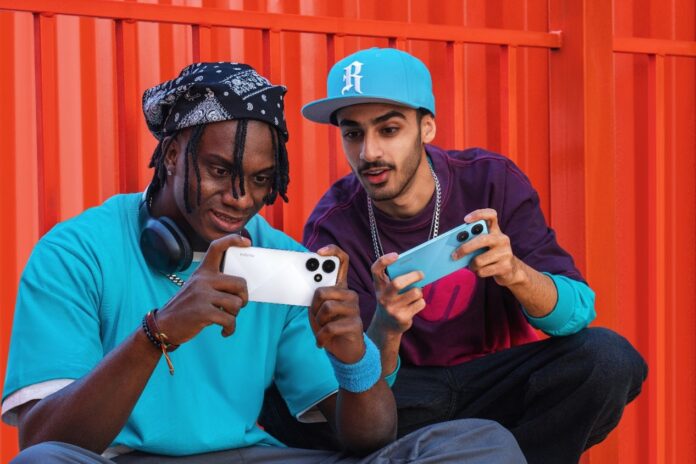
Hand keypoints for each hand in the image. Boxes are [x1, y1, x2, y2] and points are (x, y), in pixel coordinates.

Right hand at [155, 234, 250, 343]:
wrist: (164, 325)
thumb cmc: (187, 307)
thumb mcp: (197, 288)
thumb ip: (214, 283)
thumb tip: (240, 288)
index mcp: (202, 272)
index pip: (217, 247)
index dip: (233, 240)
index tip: (246, 242)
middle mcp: (203, 280)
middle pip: (240, 282)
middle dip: (243, 297)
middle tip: (238, 305)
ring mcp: (202, 295)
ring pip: (236, 303)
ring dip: (234, 315)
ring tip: (226, 319)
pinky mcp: (203, 312)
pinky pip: (229, 320)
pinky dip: (230, 328)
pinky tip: (225, 331)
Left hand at [308, 245, 364, 363]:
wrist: (345, 352)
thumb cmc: (330, 327)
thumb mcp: (318, 311)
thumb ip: (315, 297)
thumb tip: (304, 283)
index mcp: (341, 287)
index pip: (342, 261)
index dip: (331, 252)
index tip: (318, 252)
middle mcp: (350, 295)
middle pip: (323, 290)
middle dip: (313, 307)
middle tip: (317, 317)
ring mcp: (354, 309)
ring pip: (326, 308)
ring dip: (318, 323)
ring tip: (322, 329)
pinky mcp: (355, 324)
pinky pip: (330, 327)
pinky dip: (321, 337)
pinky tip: (322, 342)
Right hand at [369, 253, 425, 335]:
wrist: (386, 326)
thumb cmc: (391, 301)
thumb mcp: (388, 290)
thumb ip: (397, 279)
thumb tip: (417, 270)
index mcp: (379, 287)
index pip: (376, 270)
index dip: (384, 261)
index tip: (396, 255)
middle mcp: (383, 297)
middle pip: (398, 283)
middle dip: (413, 276)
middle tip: (421, 274)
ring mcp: (392, 309)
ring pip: (415, 293)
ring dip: (419, 291)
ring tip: (416, 293)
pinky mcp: (402, 318)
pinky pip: (420, 303)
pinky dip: (421, 302)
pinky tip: (415, 305)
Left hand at [456, 208, 523, 287]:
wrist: (511, 270)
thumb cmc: (491, 255)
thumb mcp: (485, 245)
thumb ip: (474, 241)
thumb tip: (455, 246)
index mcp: (496, 231)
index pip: (491, 215)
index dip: (479, 214)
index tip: (466, 219)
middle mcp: (502, 239)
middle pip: (481, 240)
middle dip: (465, 248)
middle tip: (454, 255)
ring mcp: (505, 253)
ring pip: (479, 260)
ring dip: (472, 265)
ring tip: (472, 266)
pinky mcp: (505, 267)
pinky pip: (483, 271)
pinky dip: (478, 272)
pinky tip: (481, 271)